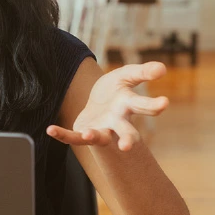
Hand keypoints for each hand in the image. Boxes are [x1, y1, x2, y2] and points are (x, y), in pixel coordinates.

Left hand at [47, 61, 168, 150]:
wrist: (96, 102)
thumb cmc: (115, 89)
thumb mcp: (127, 75)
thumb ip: (143, 72)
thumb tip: (163, 68)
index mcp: (129, 105)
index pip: (144, 106)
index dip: (154, 105)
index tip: (164, 102)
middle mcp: (118, 121)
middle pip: (126, 133)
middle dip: (127, 140)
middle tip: (127, 146)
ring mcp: (101, 129)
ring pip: (101, 138)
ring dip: (95, 137)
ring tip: (89, 134)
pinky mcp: (83, 132)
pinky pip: (73, 137)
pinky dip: (62, 135)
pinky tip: (50, 130)